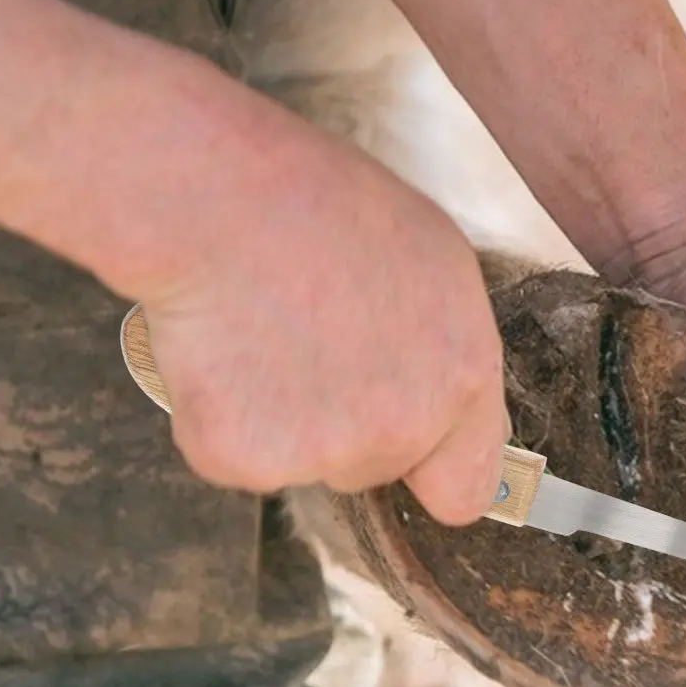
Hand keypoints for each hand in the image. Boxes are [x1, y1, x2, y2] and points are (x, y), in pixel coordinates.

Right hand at [138, 137, 508, 524]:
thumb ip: (448, 349)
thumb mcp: (434, 261)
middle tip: (309, 339)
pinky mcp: (246, 459)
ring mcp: (325, 451)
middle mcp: (404, 427)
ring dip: (282, 422)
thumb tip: (444, 404)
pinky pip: (234, 457)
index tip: (416, 466)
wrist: (220, 200)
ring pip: (305, 465)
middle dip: (345, 425)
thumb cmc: (321, 205)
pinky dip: (219, 419)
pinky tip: (221, 353)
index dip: (434, 474)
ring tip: (264, 334)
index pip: (466, 486)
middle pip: (374, 469)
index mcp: (462, 376)